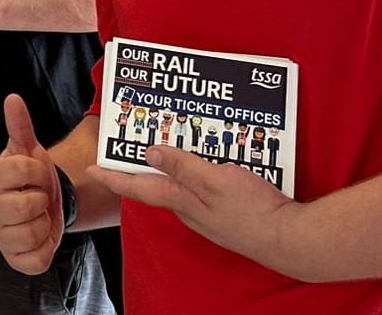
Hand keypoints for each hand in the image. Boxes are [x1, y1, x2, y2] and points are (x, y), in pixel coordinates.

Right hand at [0, 95, 65, 274]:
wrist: (40, 207)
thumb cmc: (31, 178)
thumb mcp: (28, 150)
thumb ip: (20, 126)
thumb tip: (13, 98)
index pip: (22, 169)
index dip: (39, 171)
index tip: (37, 174)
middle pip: (28, 204)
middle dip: (43, 198)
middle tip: (39, 196)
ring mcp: (1, 236)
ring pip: (33, 232)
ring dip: (46, 223)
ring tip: (39, 215)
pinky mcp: (15, 259)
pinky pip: (36, 259)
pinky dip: (46, 247)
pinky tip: (41, 235)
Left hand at [107, 144, 308, 276]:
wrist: (289, 239)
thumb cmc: (252, 210)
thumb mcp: (214, 179)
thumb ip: (182, 166)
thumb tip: (149, 153)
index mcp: (182, 200)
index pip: (140, 186)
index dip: (115, 176)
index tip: (92, 169)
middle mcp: (190, 210)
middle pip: (158, 185)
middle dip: (142, 165)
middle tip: (130, 143)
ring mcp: (209, 214)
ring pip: (182, 186)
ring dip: (172, 166)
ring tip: (167, 141)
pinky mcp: (227, 213)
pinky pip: (203, 189)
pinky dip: (197, 171)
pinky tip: (207, 159)